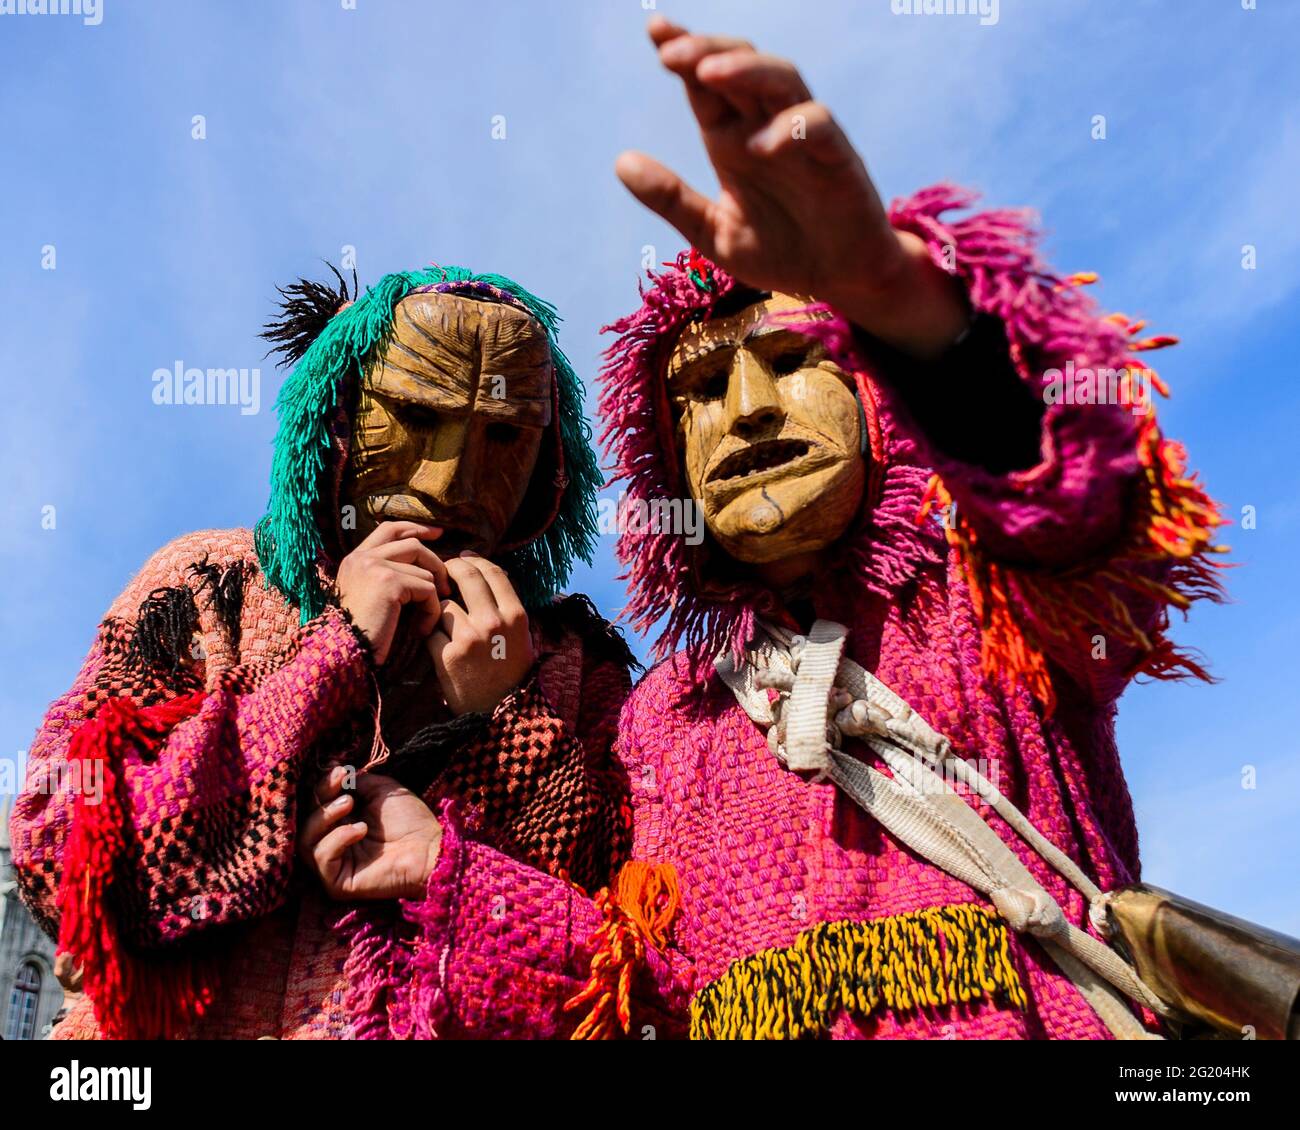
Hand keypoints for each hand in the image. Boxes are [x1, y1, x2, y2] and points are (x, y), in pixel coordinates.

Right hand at [298, 765, 441, 900]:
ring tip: (349, 804)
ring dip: (324, 816)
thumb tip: (331, 767)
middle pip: (306, 820)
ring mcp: (333, 864)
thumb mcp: (380, 790)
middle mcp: (332, 842)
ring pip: (305, 840)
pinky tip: (360, 829)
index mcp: (341, 821)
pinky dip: (337, 838)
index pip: (316, 803)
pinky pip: (321, 858)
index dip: (323, 785)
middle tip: (344, 785)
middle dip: (321, 797)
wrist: (430, 848)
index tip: (341, 771)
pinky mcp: (336, 883)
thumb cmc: (410, 820)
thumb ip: (355, 782)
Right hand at [336, 521, 450, 664]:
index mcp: (355, 559)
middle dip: (436, 563)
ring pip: (424, 570)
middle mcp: (362, 557)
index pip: (390, 529)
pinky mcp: (389, 582)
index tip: (438, 534)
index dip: (416, 529)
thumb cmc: (359, 635)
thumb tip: (423, 566)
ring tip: (425, 620)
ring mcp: (374, 566)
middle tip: (447, 586)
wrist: (342, 654)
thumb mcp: (369, 598)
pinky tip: (421, 630)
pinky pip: (428, 589)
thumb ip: (386, 576)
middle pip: (413, 544)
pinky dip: (431, 611)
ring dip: (433, 597)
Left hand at [427, 552, 534, 715]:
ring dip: (438, 609)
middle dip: (449, 569)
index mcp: (516, 614)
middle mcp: (494, 622)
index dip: (474, 560)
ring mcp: (470, 638)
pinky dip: (430, 634)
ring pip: (444, 603)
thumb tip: (482, 571)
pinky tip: (435, 643)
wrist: (498, 714)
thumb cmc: (509, 671)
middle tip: (442, 573)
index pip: (493, 571)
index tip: (463, 558)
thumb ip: (505, 605)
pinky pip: (430, 629)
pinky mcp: (447, 654)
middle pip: (466, 576)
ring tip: (441, 621)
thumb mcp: (520, 635)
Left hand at [616, 17, 967, 358]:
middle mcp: (765, 127)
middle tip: (670, 51)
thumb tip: (621, 162)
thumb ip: (672, 199)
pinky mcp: (838, 159)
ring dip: (745, 70)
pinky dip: (790, 127)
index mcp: (731, 139)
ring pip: (781, 79)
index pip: (705, 83)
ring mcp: (804, 138)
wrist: (838, 279)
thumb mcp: (714, 233)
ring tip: (709, 73)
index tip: (655, 30)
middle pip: (740, 65)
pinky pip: (818, 125)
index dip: (682, 51)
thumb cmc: (780, 250)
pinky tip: (759, 145)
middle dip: (706, 50)